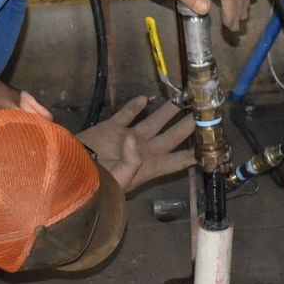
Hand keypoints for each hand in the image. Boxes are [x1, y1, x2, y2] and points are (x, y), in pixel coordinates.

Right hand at [79, 96, 196, 192]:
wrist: (69, 175)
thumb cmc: (96, 185)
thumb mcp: (118, 180)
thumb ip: (130, 160)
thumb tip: (133, 138)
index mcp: (150, 166)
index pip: (180, 159)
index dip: (197, 152)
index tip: (214, 143)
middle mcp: (144, 151)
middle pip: (173, 136)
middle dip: (189, 125)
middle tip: (204, 112)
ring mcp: (127, 138)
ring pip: (154, 122)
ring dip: (168, 111)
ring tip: (181, 99)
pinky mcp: (110, 128)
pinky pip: (126, 115)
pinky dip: (134, 106)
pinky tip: (144, 98)